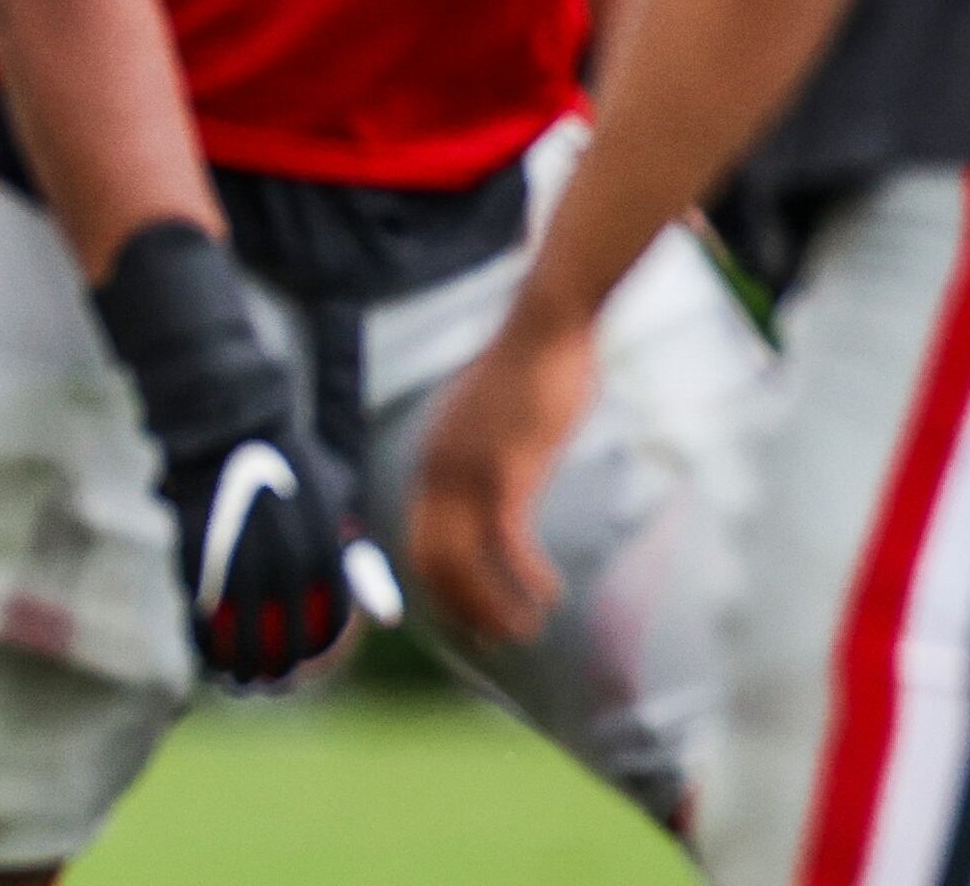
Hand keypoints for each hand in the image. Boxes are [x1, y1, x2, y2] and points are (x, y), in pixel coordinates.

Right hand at [165, 424, 383, 687]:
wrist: (230, 431)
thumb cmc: (289, 468)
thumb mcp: (335, 508)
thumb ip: (358, 564)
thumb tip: (390, 618)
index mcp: (324, 556)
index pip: (327, 629)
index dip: (314, 655)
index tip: (301, 665)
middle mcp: (286, 568)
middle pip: (286, 646)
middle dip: (276, 674)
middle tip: (265, 682)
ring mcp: (240, 567)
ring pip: (243, 643)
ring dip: (240, 672)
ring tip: (235, 681)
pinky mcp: (199, 565)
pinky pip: (204, 622)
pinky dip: (204, 647)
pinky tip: (204, 656)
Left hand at [408, 303, 598, 645]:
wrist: (547, 327)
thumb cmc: (530, 371)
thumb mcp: (490, 422)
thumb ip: (481, 456)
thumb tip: (492, 487)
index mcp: (432, 460)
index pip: (420, 544)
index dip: (440, 591)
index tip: (466, 621)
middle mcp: (439, 471)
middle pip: (436, 564)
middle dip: (464, 611)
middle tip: (496, 643)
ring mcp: (470, 472)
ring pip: (468, 564)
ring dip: (495, 606)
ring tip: (526, 630)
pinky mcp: (509, 470)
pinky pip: (508, 544)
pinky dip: (525, 577)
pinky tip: (550, 593)